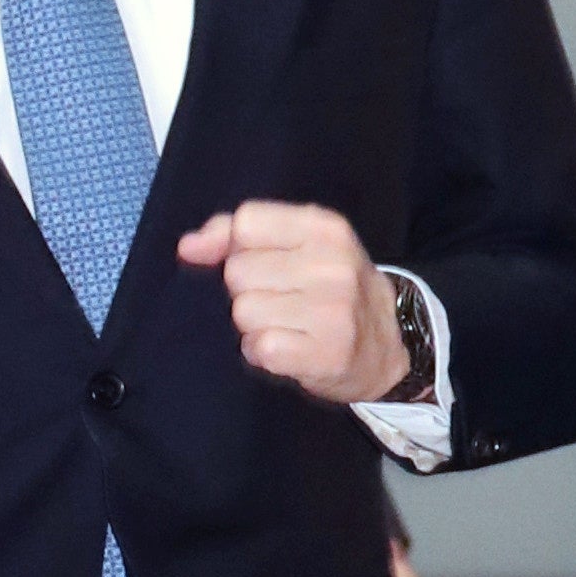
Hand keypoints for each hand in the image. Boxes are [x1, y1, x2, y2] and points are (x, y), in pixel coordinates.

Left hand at [178, 201, 407, 401]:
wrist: (388, 346)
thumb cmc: (331, 289)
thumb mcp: (298, 245)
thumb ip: (238, 234)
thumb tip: (187, 246)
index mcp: (324, 228)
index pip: (246, 223)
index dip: (234, 248)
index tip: (255, 263)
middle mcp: (332, 264)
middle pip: (237, 272)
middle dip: (248, 291)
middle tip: (282, 301)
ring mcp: (333, 310)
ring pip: (243, 312)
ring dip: (254, 326)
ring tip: (286, 326)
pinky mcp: (327, 353)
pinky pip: (259, 348)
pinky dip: (263, 353)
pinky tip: (287, 349)